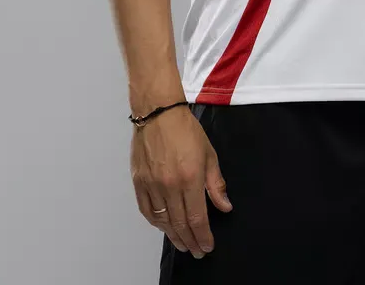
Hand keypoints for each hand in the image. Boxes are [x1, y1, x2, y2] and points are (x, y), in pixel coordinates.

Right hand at [130, 105, 232, 257]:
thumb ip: (216, 183)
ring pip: (163, 221)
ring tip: (183, 244)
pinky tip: (164, 227)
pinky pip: (147, 211)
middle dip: (190, 241)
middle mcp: (169, 185)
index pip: (197, 218)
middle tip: (197, 251)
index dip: (203, 236)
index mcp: (190, 178)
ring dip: (174, 236)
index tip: (208, 246)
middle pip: (180, 224)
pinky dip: (156, 223)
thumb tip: (225, 206)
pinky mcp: (139, 182)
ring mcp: (152, 185)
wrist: (158, 112)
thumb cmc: (185, 129)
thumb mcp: (209, 154)